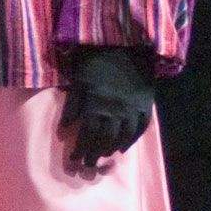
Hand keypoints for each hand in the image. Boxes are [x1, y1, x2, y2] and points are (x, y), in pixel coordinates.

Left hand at [62, 46, 157, 169]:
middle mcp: (116, 109)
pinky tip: (122, 149)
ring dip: (111, 150)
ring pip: (123, 137)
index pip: (87, 133)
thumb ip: (72, 105)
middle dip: (94, 154)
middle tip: (86, 165)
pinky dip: (131, 141)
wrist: (127, 45)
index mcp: (96, 103)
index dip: (80, 148)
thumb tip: (64, 128)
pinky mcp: (146, 104)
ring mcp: (133, 108)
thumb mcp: (78, 80)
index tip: (73, 159)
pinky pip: (140, 129)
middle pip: (104, 139)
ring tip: (102, 159)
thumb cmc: (96, 60)